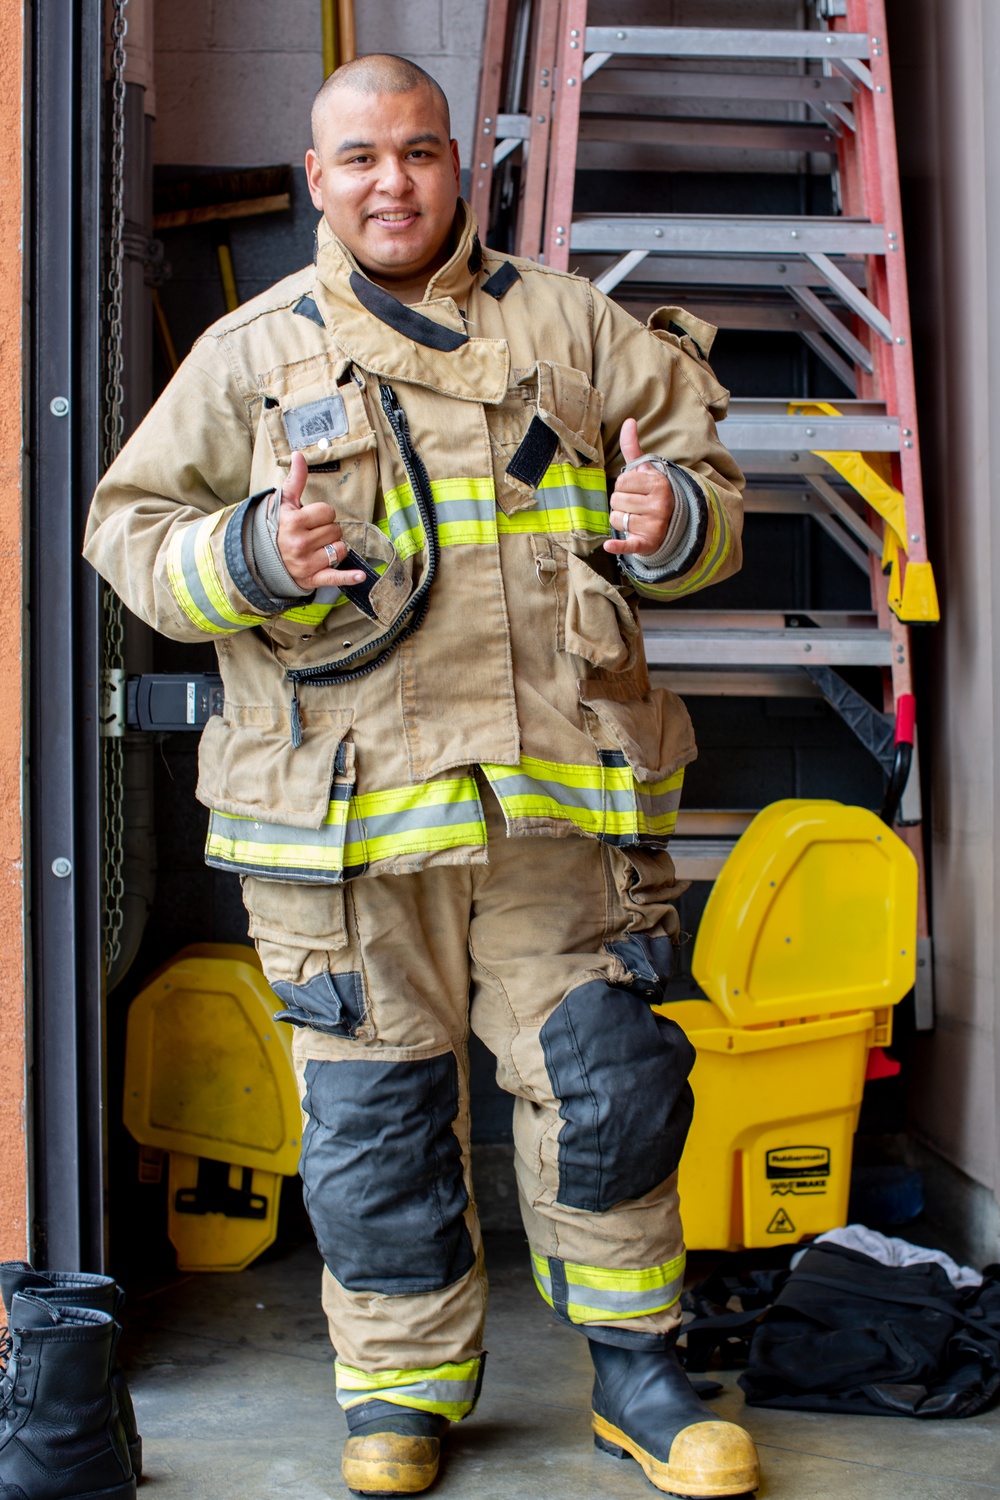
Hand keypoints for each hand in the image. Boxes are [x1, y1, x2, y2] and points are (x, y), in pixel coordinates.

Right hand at [276, 451, 367, 590]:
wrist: (261, 558)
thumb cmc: (275, 528)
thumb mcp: (283, 503)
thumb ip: (295, 479)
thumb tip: (299, 454)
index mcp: (294, 522)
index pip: (328, 512)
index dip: (322, 514)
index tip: (310, 519)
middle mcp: (300, 544)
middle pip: (336, 530)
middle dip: (327, 531)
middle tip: (312, 535)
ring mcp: (306, 563)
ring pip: (340, 549)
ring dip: (334, 548)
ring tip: (317, 548)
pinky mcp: (312, 578)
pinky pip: (334, 577)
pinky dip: (348, 577)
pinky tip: (360, 576)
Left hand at [603, 419, 674, 557]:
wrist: (671, 522)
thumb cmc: (652, 492)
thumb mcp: (645, 470)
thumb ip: (633, 447)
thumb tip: (628, 421)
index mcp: (658, 484)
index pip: (621, 481)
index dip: (623, 486)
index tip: (636, 490)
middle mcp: (659, 505)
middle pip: (616, 501)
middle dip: (621, 503)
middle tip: (636, 506)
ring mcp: (655, 525)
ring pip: (616, 520)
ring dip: (621, 520)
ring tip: (636, 518)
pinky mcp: (648, 543)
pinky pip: (629, 545)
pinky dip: (618, 546)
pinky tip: (609, 546)